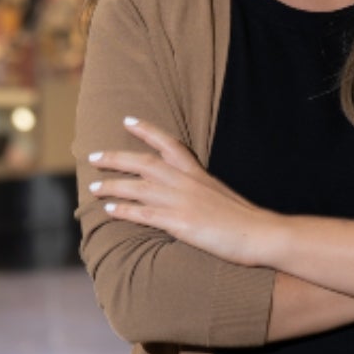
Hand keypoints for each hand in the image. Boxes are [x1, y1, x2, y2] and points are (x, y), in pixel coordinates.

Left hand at [86, 117, 275, 265]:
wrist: (260, 234)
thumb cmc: (243, 218)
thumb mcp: (218, 192)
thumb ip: (197, 188)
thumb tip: (182, 190)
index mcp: (196, 172)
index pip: (168, 143)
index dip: (146, 129)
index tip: (127, 120)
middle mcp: (185, 181)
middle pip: (143, 162)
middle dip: (115, 158)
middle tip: (93, 156)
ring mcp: (181, 201)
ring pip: (137, 187)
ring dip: (112, 185)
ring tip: (93, 186)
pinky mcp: (180, 222)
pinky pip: (144, 213)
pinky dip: (124, 210)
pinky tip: (109, 210)